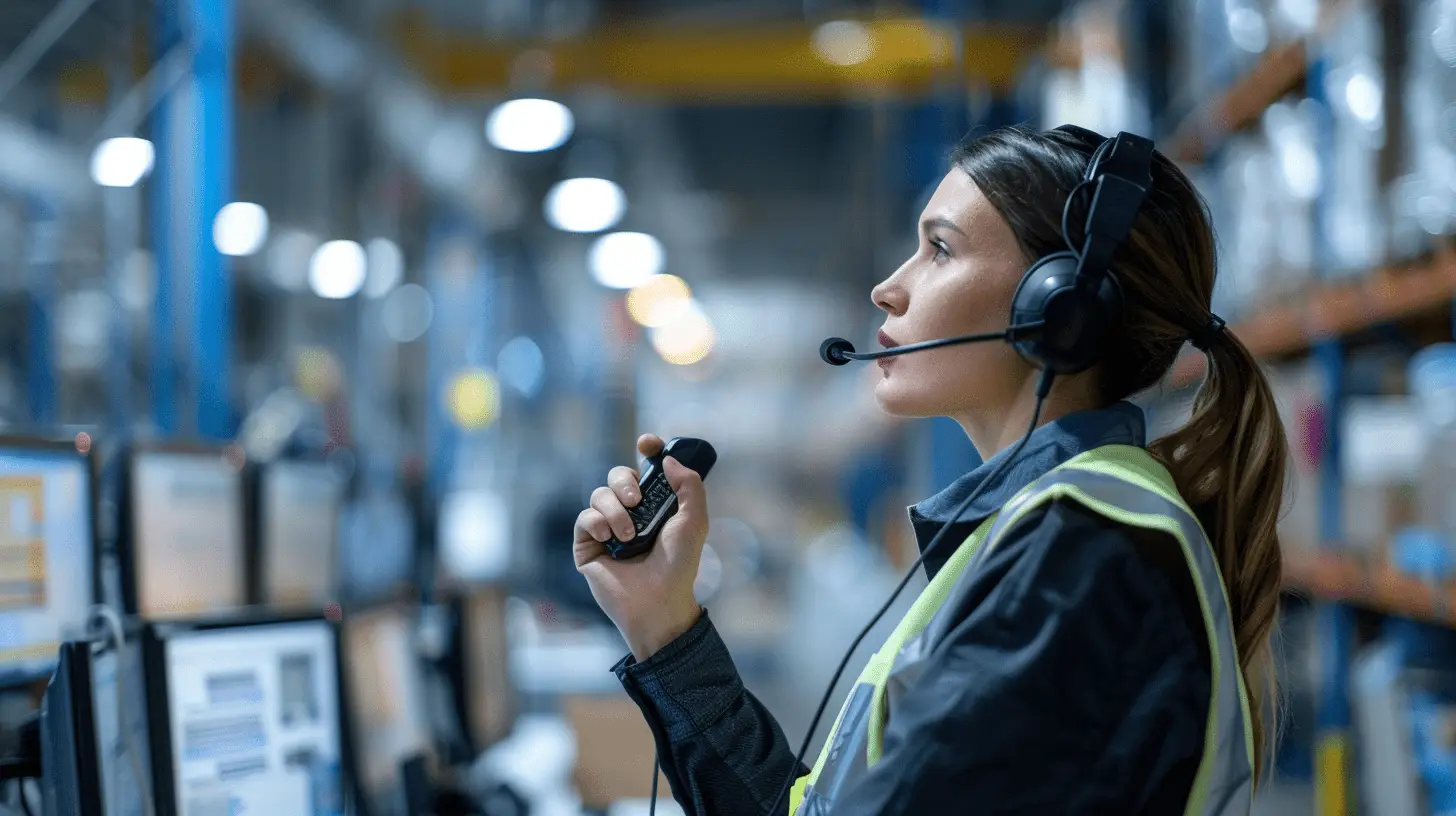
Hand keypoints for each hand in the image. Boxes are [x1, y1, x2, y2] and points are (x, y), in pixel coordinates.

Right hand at [574, 434, 708, 660]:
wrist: (658, 601)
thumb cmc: (678, 565)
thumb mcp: (694, 522)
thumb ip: (689, 486)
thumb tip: (667, 460)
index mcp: (656, 504)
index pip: (647, 467)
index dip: (647, 449)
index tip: (647, 444)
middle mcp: (630, 512)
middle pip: (618, 475)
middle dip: (625, 482)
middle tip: (636, 501)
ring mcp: (608, 528)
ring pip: (599, 494)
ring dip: (615, 510)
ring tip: (628, 536)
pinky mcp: (588, 544)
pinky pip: (584, 517)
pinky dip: (597, 523)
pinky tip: (608, 540)